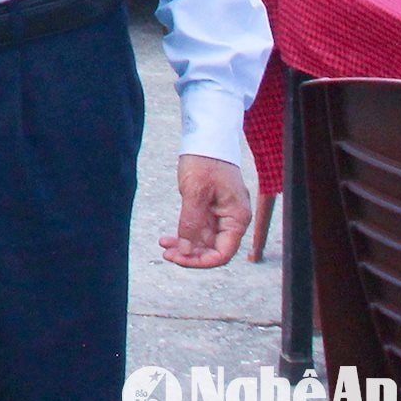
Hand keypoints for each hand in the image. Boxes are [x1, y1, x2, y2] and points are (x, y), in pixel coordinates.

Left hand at [160, 153, 249, 267]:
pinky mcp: (209, 209)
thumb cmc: (205, 162)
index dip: (202, 261)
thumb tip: (186, 250)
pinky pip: (198, 229)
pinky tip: (167, 238)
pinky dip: (184, 235)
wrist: (205, 140)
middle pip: (213, 249)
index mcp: (237, 218)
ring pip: (203, 241)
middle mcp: (232, 219)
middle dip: (190, 255)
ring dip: (184, 246)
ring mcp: (221, 215)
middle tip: (166, 254)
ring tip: (163, 246)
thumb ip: (191, 223)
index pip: (223, 253)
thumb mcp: (195, 193)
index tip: (179, 259)